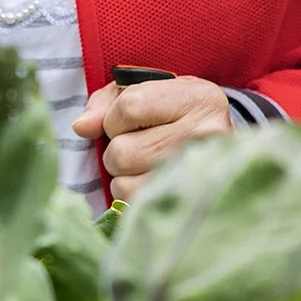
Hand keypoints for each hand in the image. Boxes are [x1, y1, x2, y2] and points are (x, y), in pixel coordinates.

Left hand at [71, 76, 230, 202]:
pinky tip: (148, 182)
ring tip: (144, 165)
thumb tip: (81, 128)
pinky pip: (135, 206)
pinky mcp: (191, 204)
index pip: (128, 107)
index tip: (127, 120)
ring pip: (125, 183)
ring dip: (123, 175)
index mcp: (197, 98)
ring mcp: (202, 176)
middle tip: (138, 145)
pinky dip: (131, 195)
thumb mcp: (142, 93)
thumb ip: (105, 104)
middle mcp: (208, 136)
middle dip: (117, 150)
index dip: (114, 118)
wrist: (218, 150)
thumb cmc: (172, 115)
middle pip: (123, 152)